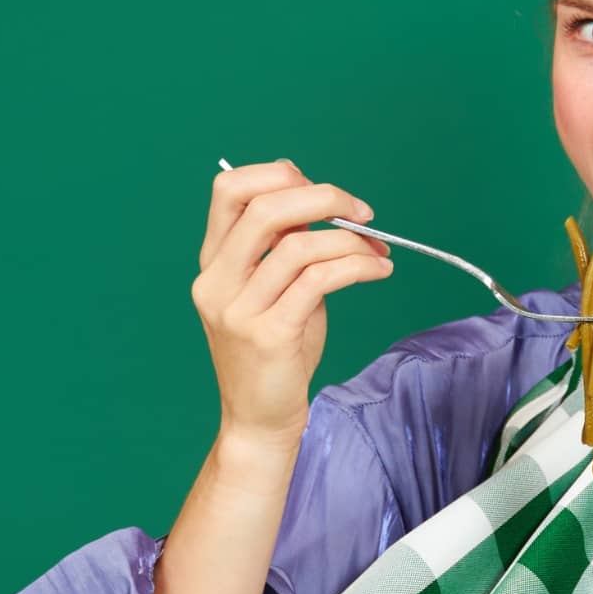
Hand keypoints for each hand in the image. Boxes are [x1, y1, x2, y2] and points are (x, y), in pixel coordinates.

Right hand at [191, 159, 393, 450]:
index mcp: (213, 262)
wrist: (259, 418)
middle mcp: (217, 281)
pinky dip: (357, 266)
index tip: (321, 193)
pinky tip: (379, 270)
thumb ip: (288, 248)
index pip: (228, 189)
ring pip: (299, 244)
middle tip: (362, 211)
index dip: (278, 175)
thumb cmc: (276, 353)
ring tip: (379, 250)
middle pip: (266, 207)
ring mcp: (238, 309)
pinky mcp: (269, 335)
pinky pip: (319, 280)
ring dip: (351, 239)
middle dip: (324, 197)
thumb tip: (324, 202)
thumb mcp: (275, 291)